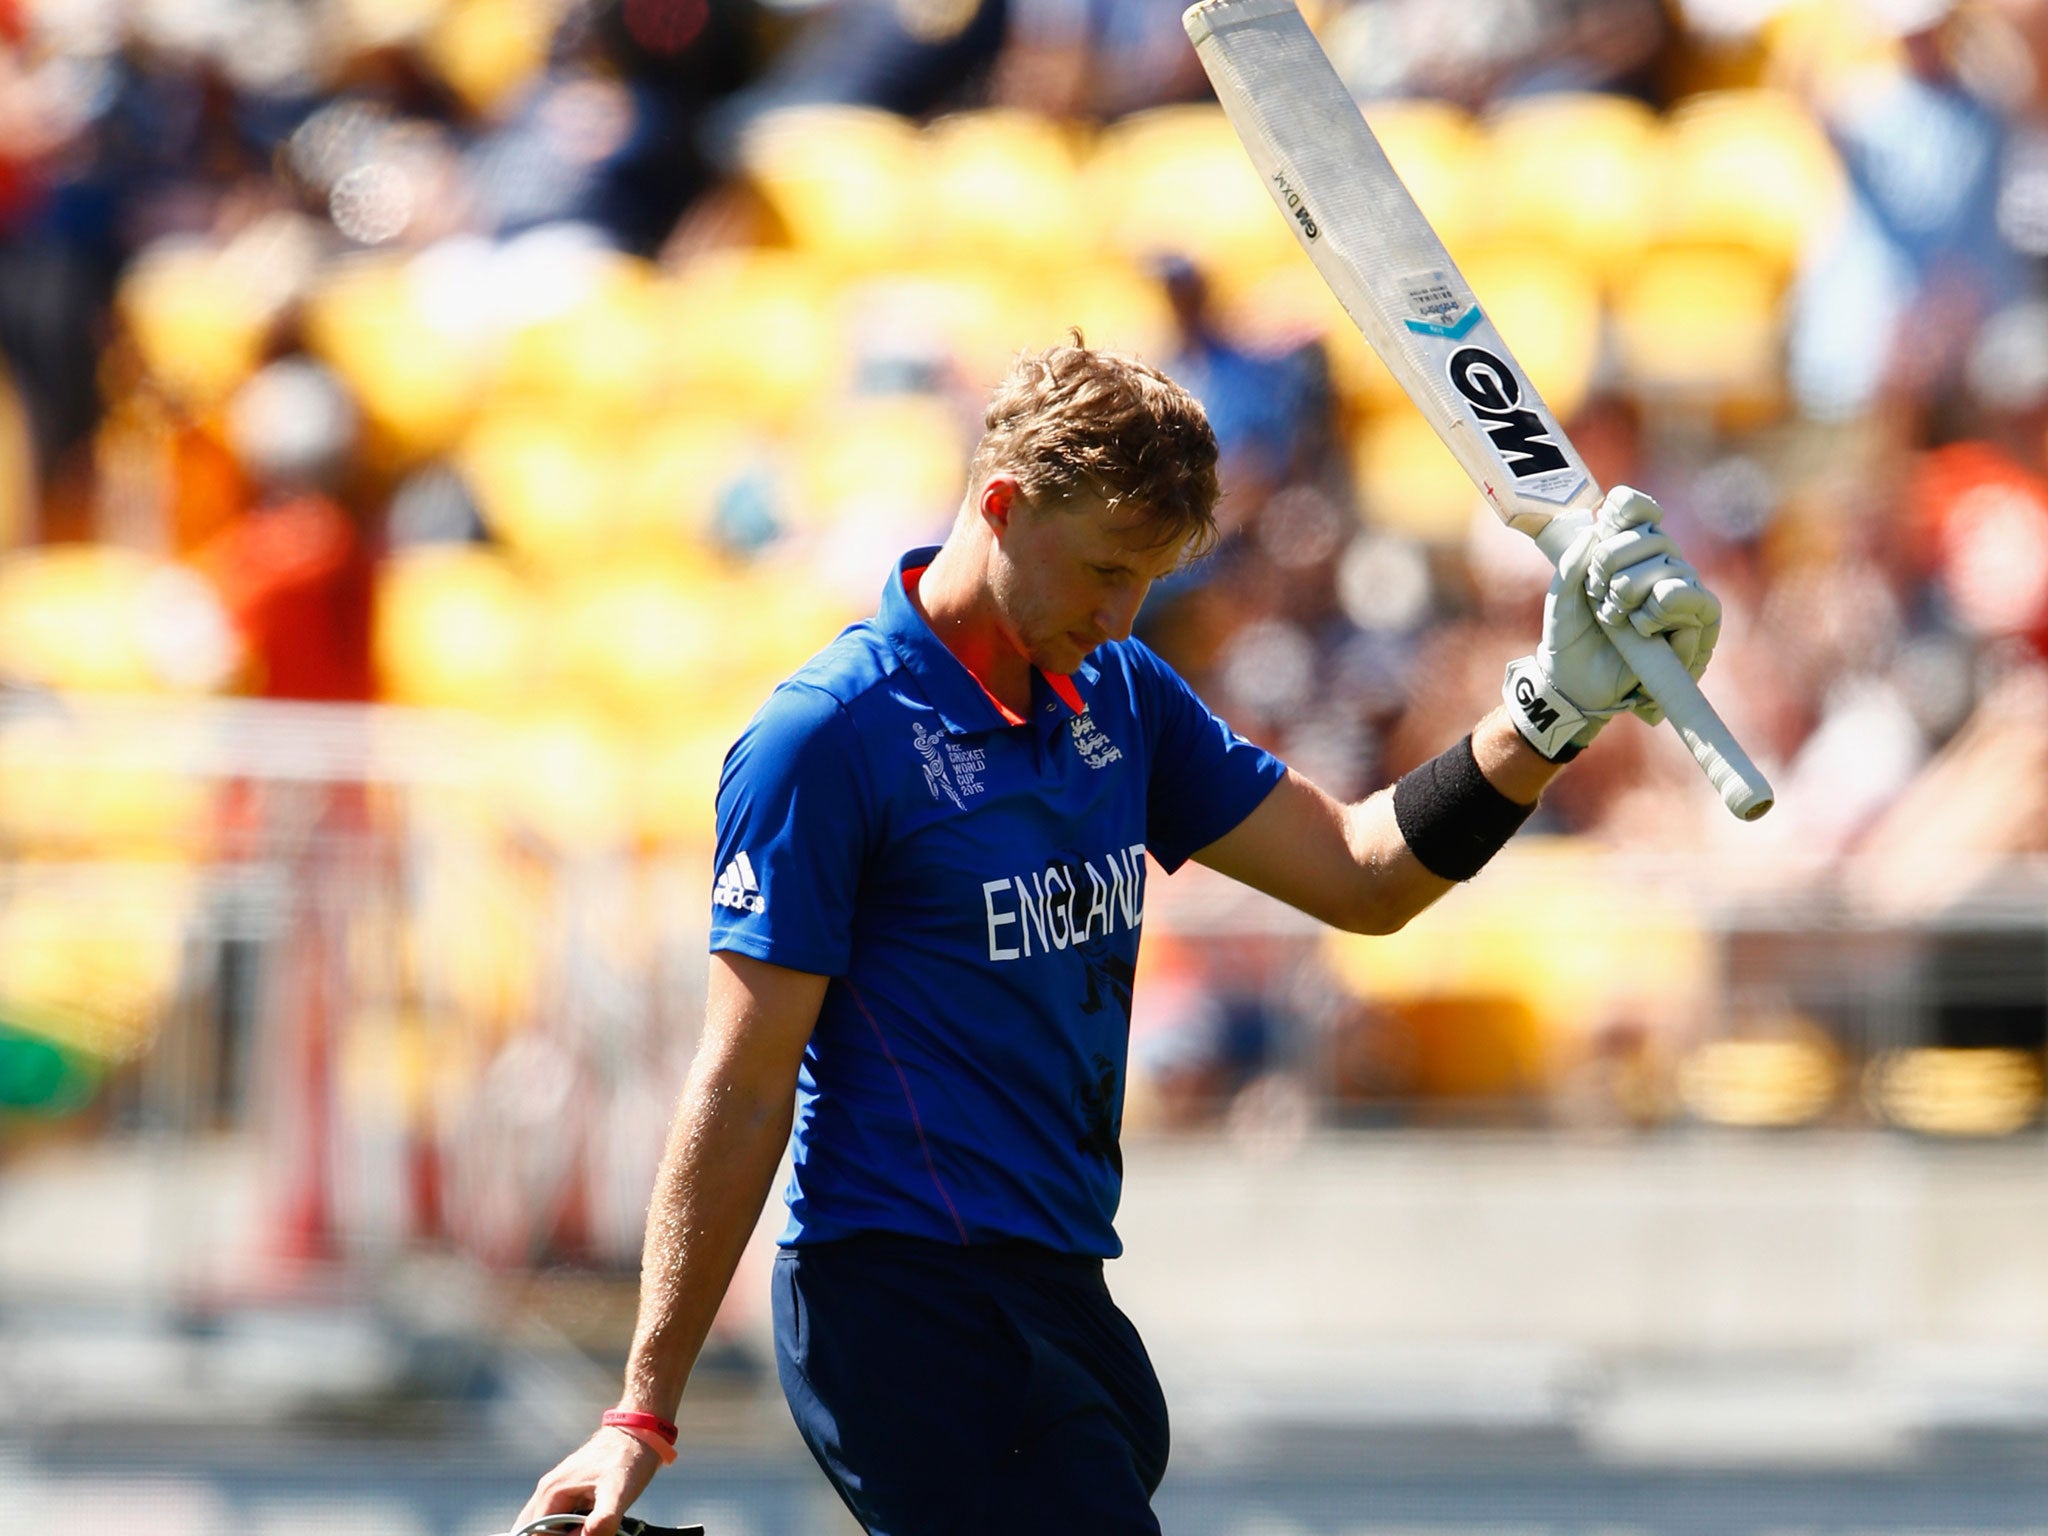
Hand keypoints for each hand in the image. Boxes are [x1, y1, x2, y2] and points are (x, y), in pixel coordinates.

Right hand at [515, 1428, 661, 1535]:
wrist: (638, 1434)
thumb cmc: (628, 1460)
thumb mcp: (618, 1492)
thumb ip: (602, 1519)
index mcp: (552, 1492)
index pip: (537, 1534)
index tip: (586, 1533)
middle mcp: (547, 1490)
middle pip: (538, 1529)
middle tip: (587, 1530)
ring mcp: (555, 1488)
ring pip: (546, 1524)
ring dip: (564, 1532)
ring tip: (588, 1526)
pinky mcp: (567, 1490)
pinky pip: (557, 1517)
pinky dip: (567, 1527)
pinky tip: (587, 1525)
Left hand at [1503, 486, 1721, 758]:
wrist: (1575, 680)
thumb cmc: (1571, 634)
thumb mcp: (1562, 595)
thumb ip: (1573, 561)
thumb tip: (1594, 529)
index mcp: (1625, 549)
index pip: (1637, 509)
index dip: (1628, 506)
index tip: (1607, 519)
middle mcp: (1659, 563)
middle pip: (1651, 535)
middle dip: (1612, 562)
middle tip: (1596, 594)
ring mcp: (1679, 590)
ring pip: (1669, 565)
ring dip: (1631, 590)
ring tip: (1614, 616)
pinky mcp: (1693, 623)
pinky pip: (1692, 598)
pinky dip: (1658, 610)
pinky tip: (1639, 625)